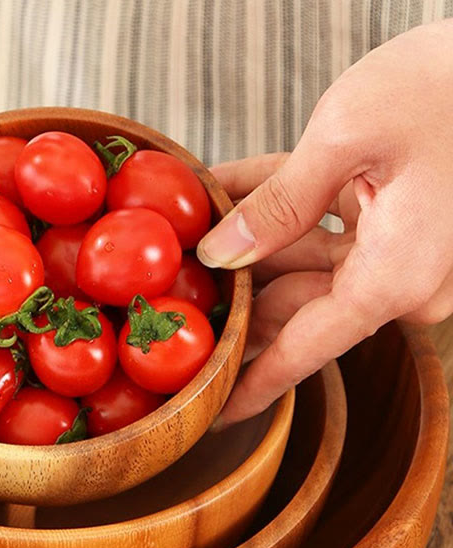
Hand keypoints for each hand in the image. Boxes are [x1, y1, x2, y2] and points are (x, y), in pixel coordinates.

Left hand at [196, 19, 452, 425]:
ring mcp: (407, 254)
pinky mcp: (404, 224)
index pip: (305, 352)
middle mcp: (405, 280)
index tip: (214, 409)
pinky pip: (328, 227)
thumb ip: (278, 205)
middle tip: (176, 281)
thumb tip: (221, 254)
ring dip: (248, 239)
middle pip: (296, 306)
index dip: (252, 383)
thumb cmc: (451, 84)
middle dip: (234, 287)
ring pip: (305, 264)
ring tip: (191, 220)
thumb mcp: (348, 138)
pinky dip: (281, 207)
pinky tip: (227, 189)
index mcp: (395, 279)